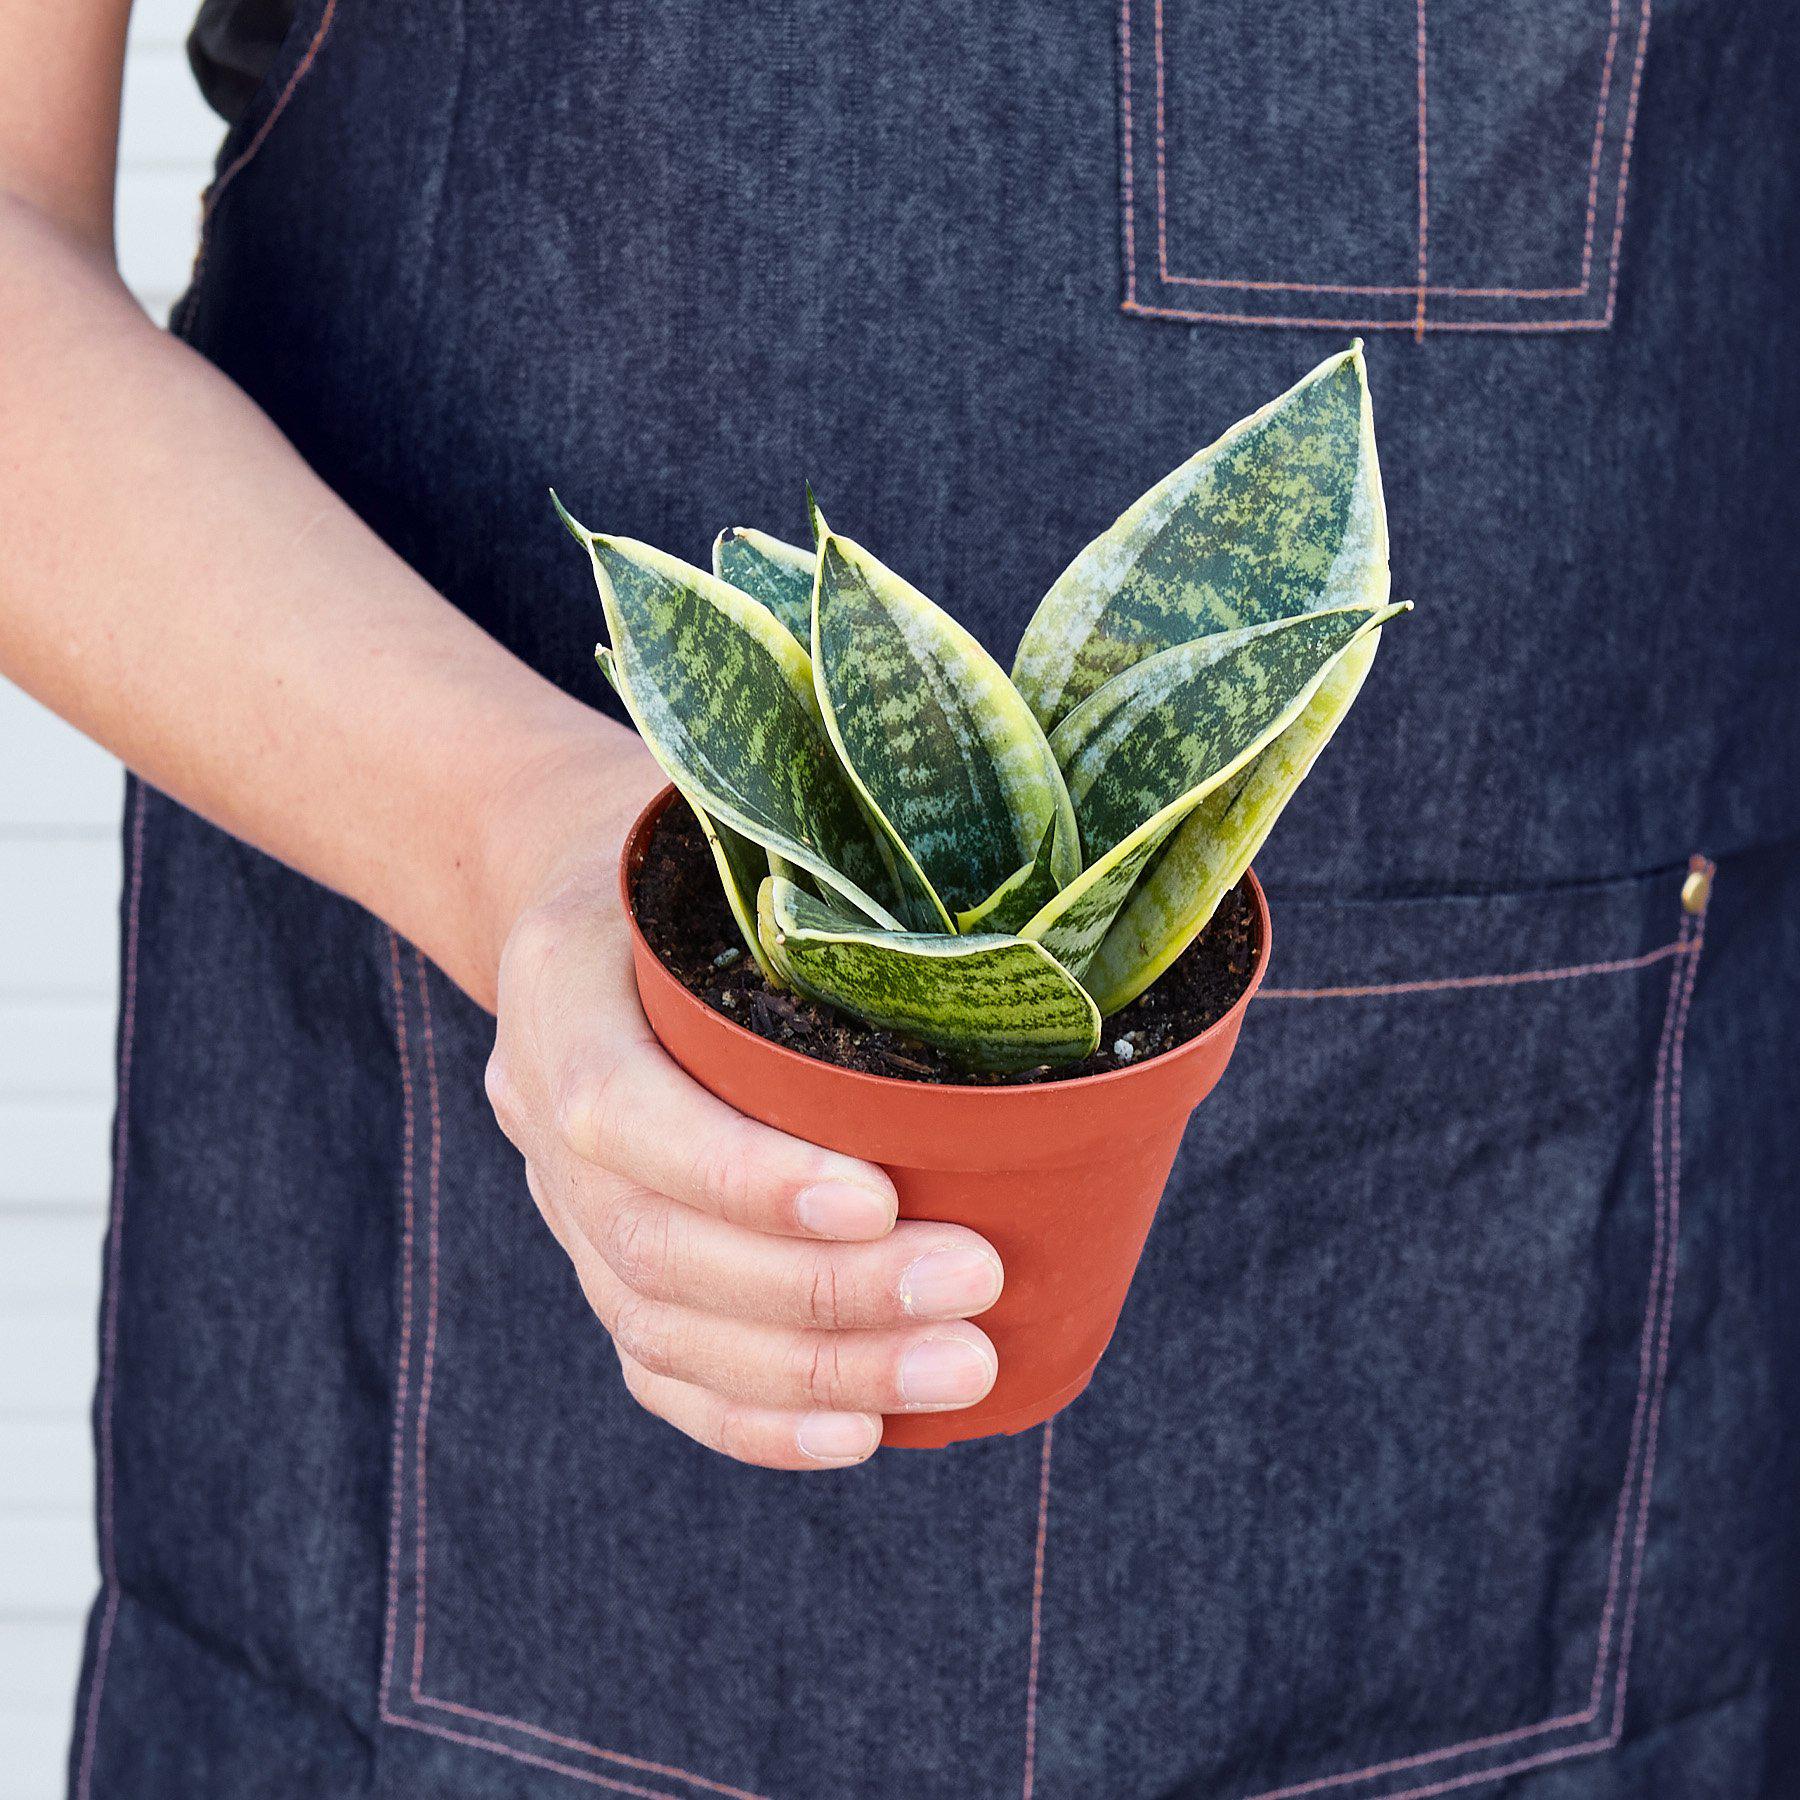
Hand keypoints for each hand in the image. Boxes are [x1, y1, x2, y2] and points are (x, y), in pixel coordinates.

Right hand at [480, 735, 1002, 1467]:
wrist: (578, 882)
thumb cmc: (697, 843)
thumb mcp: (735, 817)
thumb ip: (823, 876)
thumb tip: (1031, 920)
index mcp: (560, 982)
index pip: (622, 1109)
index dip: (744, 1175)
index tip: (882, 1197)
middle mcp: (536, 1105)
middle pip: (656, 1243)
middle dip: (824, 1290)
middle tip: (975, 1288)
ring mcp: (561, 1197)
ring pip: (663, 1323)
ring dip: (819, 1368)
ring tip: (961, 1368)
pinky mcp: (600, 1257)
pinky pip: (658, 1365)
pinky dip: (757, 1416)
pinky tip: (860, 1432)